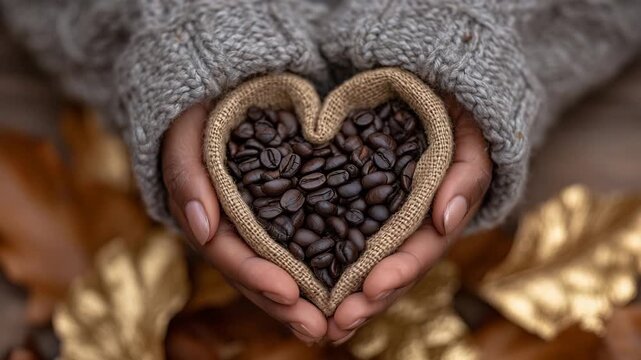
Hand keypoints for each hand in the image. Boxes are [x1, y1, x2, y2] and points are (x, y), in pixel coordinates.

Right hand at [161, 104, 326, 343]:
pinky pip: (296, 249)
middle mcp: (229, 228)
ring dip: (302, 301)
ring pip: (276, 270)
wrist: (219, 94)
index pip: (228, 253)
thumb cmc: (198, 110)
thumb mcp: (186, 131)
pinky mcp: (279, 216)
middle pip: (255, 274)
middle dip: (285, 305)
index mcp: (205, 214)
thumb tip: (202, 227)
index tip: (289, 292)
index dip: (256, 275)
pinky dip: (315, 272)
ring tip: (335, 325)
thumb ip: (186, 173)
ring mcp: (254, 226)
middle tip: (319, 329)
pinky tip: (340, 291)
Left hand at [326, 98, 492, 343]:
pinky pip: (339, 239)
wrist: (431, 98)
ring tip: (319, 323)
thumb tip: (447, 218)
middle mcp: (409, 227)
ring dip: (344, 297)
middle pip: (389, 270)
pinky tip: (301, 284)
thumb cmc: (456, 116)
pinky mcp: (355, 208)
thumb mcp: (471, 136)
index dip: (399, 272)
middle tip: (338, 323)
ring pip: (363, 266)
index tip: (372, 288)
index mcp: (438, 216)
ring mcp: (382, 221)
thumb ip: (467, 174)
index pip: (420, 250)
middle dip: (366, 301)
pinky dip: (324, 264)